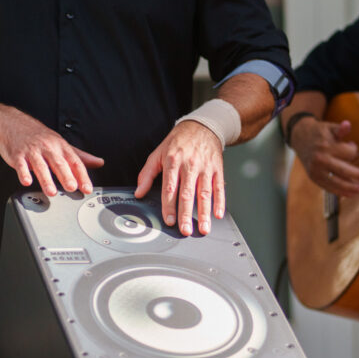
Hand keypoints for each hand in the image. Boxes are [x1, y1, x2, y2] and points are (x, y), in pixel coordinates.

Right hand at [0, 107, 103, 195]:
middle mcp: (48, 147)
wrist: (11, 122)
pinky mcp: (17, 154)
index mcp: (60, 146)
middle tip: (72, 188)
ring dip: (46, 179)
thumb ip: (80, 156)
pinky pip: (21, 164)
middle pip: (59, 162)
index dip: (82, 176)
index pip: (75, 161)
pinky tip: (27, 181)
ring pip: (41, 165)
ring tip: (51, 191)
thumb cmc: (39, 136)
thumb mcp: (61, 143)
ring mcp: (32, 151)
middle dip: (66, 176)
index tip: (87, 188)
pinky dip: (23, 173)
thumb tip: (99, 162)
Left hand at [134, 121, 223, 235]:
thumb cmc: (179, 142)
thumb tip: (138, 192)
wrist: (202, 126)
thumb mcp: (158, 154)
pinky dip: (220, 202)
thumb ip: (147, 174)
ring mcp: (205, 168)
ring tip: (203, 228)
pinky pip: (219, 187)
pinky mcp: (217, 169)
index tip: (169, 220)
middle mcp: (190, 165)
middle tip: (185, 230)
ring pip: (205, 193)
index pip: (170, 187)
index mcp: (173, 161)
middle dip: (186, 214)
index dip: (169, 205)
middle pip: (188, 193)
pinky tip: (218, 214)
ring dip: (204, 213)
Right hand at [290, 117, 358, 195]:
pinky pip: (329, 187)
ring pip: (337, 182)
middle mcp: (320, 160)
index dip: (353, 149)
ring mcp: (316, 171)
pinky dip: (340, 192)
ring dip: (352, 188)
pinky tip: (351, 194)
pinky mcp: (314, 178)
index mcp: (326, 146)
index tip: (351, 145)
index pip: (348, 153)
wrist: (300, 138)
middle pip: (344, 170)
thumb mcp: (329, 127)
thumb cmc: (319, 133)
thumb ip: (340, 129)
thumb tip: (347, 124)